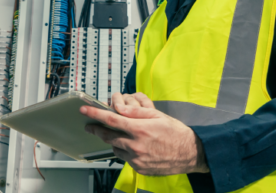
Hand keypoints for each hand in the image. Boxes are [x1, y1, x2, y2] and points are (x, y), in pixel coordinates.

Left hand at [81, 92, 208, 175]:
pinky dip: (125, 151)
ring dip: (113, 141)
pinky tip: (133, 147)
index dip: (95, 114)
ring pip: (115, 148)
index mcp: (140, 129)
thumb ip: (136, 112)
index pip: (111, 120)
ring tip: (119, 136)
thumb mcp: (158, 115)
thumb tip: (119, 108)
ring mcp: (137, 159)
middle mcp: (136, 145)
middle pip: (108, 136)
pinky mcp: (139, 168)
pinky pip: (125, 159)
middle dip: (97, 130)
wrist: (191, 153)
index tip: (84, 111)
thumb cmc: (176, 133)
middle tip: (90, 126)